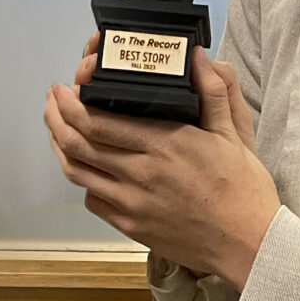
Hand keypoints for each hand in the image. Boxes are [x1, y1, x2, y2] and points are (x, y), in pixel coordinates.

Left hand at [45, 48, 278, 289]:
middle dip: (58, 118)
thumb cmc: (243, 188)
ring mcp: (133, 204)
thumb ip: (214, 90)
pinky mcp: (132, 227)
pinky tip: (83, 166)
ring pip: (79, 173)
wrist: (248, 245)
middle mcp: (141, 173)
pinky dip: (82, 179)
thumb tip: (197, 55)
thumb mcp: (234, 132)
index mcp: (164, 144)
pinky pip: (93, 200)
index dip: (72, 104)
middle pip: (80, 144)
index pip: (100, 122)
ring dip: (60, 147)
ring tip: (55, 127)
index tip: (64, 87)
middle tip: (52, 100)